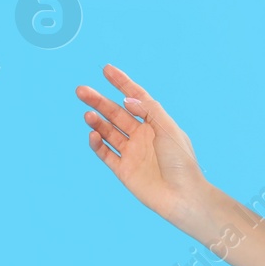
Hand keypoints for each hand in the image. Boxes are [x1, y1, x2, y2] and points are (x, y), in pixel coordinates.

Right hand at [75, 64, 208, 220]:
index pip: (135, 97)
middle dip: (99, 101)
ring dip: (97, 121)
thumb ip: (149, 110)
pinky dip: (97, 144)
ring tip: (87, 114)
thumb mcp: (169, 129)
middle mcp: (141, 136)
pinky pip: (105, 154)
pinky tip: (93, 135)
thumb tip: (126, 100)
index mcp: (155, 123)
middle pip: (116, 112)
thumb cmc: (181, 161)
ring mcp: (131, 153)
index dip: (121, 83)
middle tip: (81, 91)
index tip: (106, 69)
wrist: (183, 196)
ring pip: (108, 132)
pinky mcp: (123, 170)